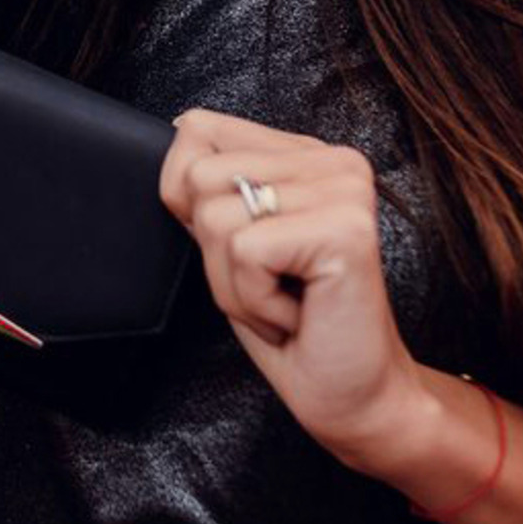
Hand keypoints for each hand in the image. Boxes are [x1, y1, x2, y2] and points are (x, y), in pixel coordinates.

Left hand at [159, 106, 425, 464]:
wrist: (350, 394)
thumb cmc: (290, 323)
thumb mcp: (230, 244)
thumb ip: (205, 189)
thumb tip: (172, 136)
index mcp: (303, 153)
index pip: (196, 129)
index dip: (186, 197)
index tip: (243, 247)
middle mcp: (331, 159)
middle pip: (198, 178)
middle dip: (214, 252)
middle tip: (271, 284)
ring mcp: (344, 189)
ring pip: (216, 218)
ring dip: (235, 282)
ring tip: (285, 299)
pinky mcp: (346, 229)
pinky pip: (245, 253)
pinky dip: (255, 300)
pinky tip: (298, 314)